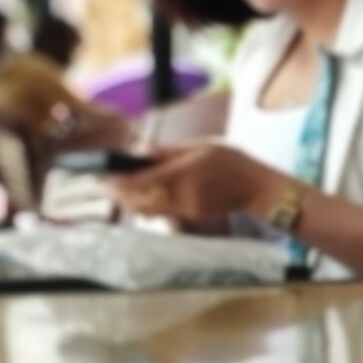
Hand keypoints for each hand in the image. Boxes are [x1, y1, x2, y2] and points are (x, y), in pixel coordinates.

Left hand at [108, 142, 290, 227]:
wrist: (256, 188)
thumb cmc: (232, 162)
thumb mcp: (204, 146)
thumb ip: (171, 151)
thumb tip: (143, 150)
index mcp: (184, 172)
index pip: (141, 182)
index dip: (118, 182)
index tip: (105, 177)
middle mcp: (182, 194)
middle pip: (139, 201)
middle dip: (119, 195)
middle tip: (108, 186)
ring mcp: (187, 208)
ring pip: (148, 210)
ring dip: (131, 202)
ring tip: (121, 191)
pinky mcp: (191, 216)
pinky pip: (162, 212)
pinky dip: (148, 204)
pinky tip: (144, 196)